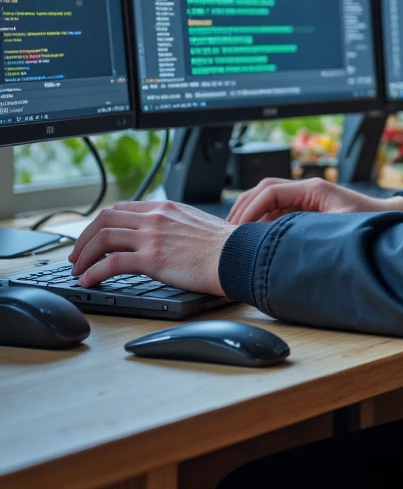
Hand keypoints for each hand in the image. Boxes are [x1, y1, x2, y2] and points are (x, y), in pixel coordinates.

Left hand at [68, 201, 231, 293]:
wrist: (240, 256)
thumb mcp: (197, 223)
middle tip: (77, 255)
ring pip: (102, 238)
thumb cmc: (226, 247)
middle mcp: (155, 216)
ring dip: (84, 255)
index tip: (92, 238)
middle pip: (104, 219)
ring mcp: (152, 236)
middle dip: (84, 238)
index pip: (121, 209)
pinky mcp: (152, 258)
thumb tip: (163, 239)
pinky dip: (94, 272)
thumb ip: (175, 225)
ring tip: (79, 270)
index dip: (100, 224)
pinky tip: (89, 281)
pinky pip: (112, 262)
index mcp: (165, 207)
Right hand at [226, 177, 402, 225]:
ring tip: (237, 234)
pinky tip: (256, 237)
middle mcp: (308, 190)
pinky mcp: (307, 209)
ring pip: (268, 199)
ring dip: (251, 214)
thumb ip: (311, 232)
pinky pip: (278, 210)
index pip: (271, 191)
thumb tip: (282, 243)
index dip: (251, 209)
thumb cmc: (370, 223)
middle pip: (264, 190)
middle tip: (229, 231)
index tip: (238, 228)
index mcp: (313, 189)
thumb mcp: (339, 228)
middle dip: (244, 208)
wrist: (389, 221)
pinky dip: (263, 221)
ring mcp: (306, 198)